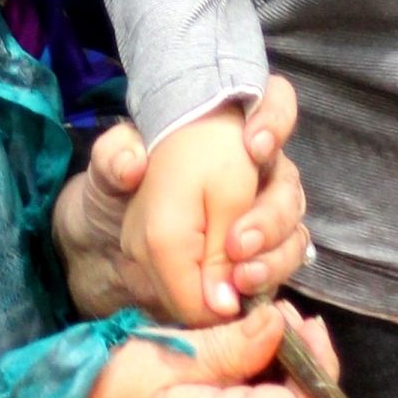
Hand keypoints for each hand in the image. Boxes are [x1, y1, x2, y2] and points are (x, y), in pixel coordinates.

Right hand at [48, 301, 336, 397]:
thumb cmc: (108, 388)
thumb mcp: (168, 353)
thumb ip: (232, 344)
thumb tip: (283, 325)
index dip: (319, 369)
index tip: (303, 323)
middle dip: (311, 371)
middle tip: (288, 320)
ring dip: (293, 380)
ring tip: (270, 331)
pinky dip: (273, 394)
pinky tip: (254, 358)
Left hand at [54, 78, 308, 319]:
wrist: (108, 245)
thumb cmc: (118, 195)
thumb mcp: (104, 169)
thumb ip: (114, 162)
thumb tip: (134, 165)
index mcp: (231, 135)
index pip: (277, 105)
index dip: (276, 120)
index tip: (254, 146)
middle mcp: (259, 175)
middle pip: (289, 187)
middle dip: (270, 217)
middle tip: (238, 243)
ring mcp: (264, 222)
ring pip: (293, 233)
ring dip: (274, 257)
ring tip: (241, 277)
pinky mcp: (258, 264)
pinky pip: (283, 270)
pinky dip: (270, 280)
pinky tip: (246, 292)